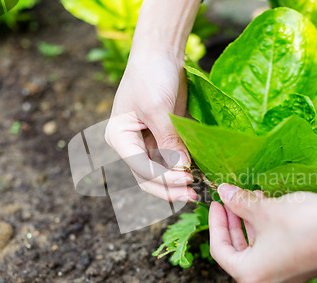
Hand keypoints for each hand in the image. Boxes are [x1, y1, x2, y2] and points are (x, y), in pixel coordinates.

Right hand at [105, 52, 196, 201]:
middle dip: (167, 189)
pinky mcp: (163, 139)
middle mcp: (130, 145)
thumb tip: (182, 168)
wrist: (161, 53)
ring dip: (175, 184)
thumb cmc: (151, 75)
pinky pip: (171, 162)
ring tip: (196, 191)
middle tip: (191, 194)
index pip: (139, 167)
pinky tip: (197, 176)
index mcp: (119, 137)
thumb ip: (168, 139)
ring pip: (159, 174)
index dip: (163, 177)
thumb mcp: (158, 108)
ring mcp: (147, 143)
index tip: (186, 177)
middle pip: (146, 177)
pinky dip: (182, 171)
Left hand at [209, 185, 316, 282]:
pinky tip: (269, 208)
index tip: (217, 203)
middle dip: (233, 222)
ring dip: (251, 224)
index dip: (215, 223)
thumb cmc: (304, 222)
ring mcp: (285, 280)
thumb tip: (224, 191)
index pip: (220, 250)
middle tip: (231, 200)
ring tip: (251, 198)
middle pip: (238, 251)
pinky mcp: (300, 271)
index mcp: (250, 275)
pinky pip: (274, 252)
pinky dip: (267, 232)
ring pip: (257, 250)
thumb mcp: (264, 210)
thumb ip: (239, 202)